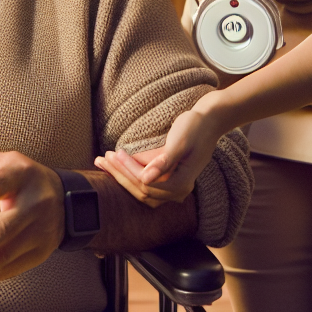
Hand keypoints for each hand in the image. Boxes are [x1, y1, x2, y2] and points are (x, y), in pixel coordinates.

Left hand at [94, 100, 224, 206]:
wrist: (209, 120)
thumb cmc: (195, 127)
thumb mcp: (180, 142)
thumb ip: (164, 161)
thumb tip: (145, 179)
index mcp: (182, 183)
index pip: (147, 184)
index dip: (128, 170)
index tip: (115, 154)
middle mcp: (178, 190)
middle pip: (142, 190)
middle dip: (120, 174)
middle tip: (102, 159)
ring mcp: (173, 186)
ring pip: (141, 189)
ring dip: (122, 176)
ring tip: (103, 162)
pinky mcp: (168, 178)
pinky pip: (145, 181)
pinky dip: (130, 173)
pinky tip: (116, 164)